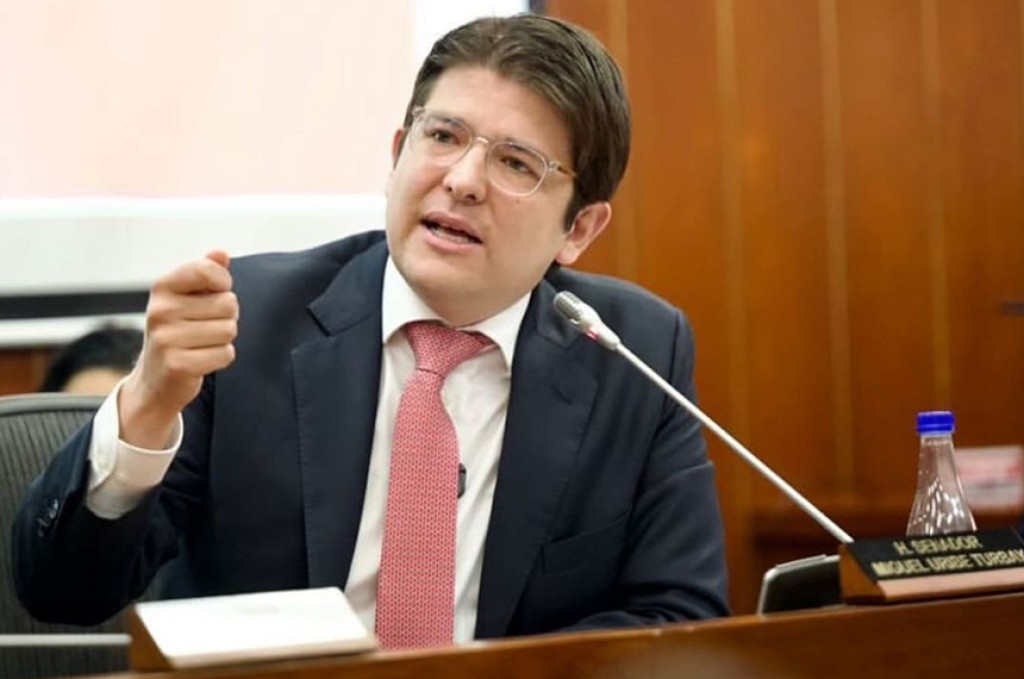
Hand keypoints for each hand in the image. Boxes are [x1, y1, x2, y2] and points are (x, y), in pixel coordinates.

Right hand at [118, 251, 238, 447]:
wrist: (155, 379)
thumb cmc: (178, 330)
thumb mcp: (187, 297)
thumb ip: (206, 272)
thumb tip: (221, 253)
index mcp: (162, 287)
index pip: (207, 270)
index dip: (223, 284)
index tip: (215, 293)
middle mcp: (160, 310)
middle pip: (228, 304)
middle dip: (226, 316)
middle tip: (206, 326)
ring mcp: (166, 338)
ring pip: (229, 330)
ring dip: (224, 339)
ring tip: (202, 342)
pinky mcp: (177, 364)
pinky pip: (225, 354)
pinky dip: (221, 358)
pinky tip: (202, 359)